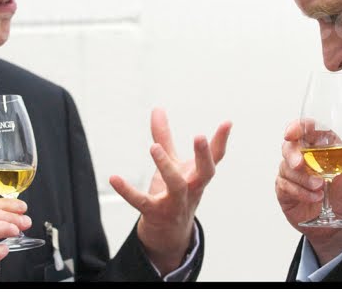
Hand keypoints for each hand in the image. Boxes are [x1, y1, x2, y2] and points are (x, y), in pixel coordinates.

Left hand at [110, 107, 231, 274]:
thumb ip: (164, 137)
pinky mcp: (155, 213)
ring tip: (154, 147)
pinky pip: (142, 202)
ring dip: (166, 166)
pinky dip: (128, 191)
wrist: (168, 234)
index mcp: (198, 175)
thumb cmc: (174, 192)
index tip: (227, 122)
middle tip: (199, 136)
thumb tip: (157, 108)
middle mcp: (192, 189)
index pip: (215, 157)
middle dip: (204, 155)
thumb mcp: (172, 163)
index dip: (222, 140)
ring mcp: (175, 203)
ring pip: (176, 186)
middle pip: (205, 173)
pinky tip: (114, 178)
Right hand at [275, 120, 341, 264]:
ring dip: (302, 178)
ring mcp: (294, 174)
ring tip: (320, 189)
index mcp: (322, 146)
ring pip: (286, 166)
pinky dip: (299, 192)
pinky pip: (284, 185)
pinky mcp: (286, 190)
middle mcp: (306, 157)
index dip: (296, 127)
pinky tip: (314, 198)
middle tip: (300, 164)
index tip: (292, 133)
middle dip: (292, 154)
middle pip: (289, 146)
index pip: (305, 129)